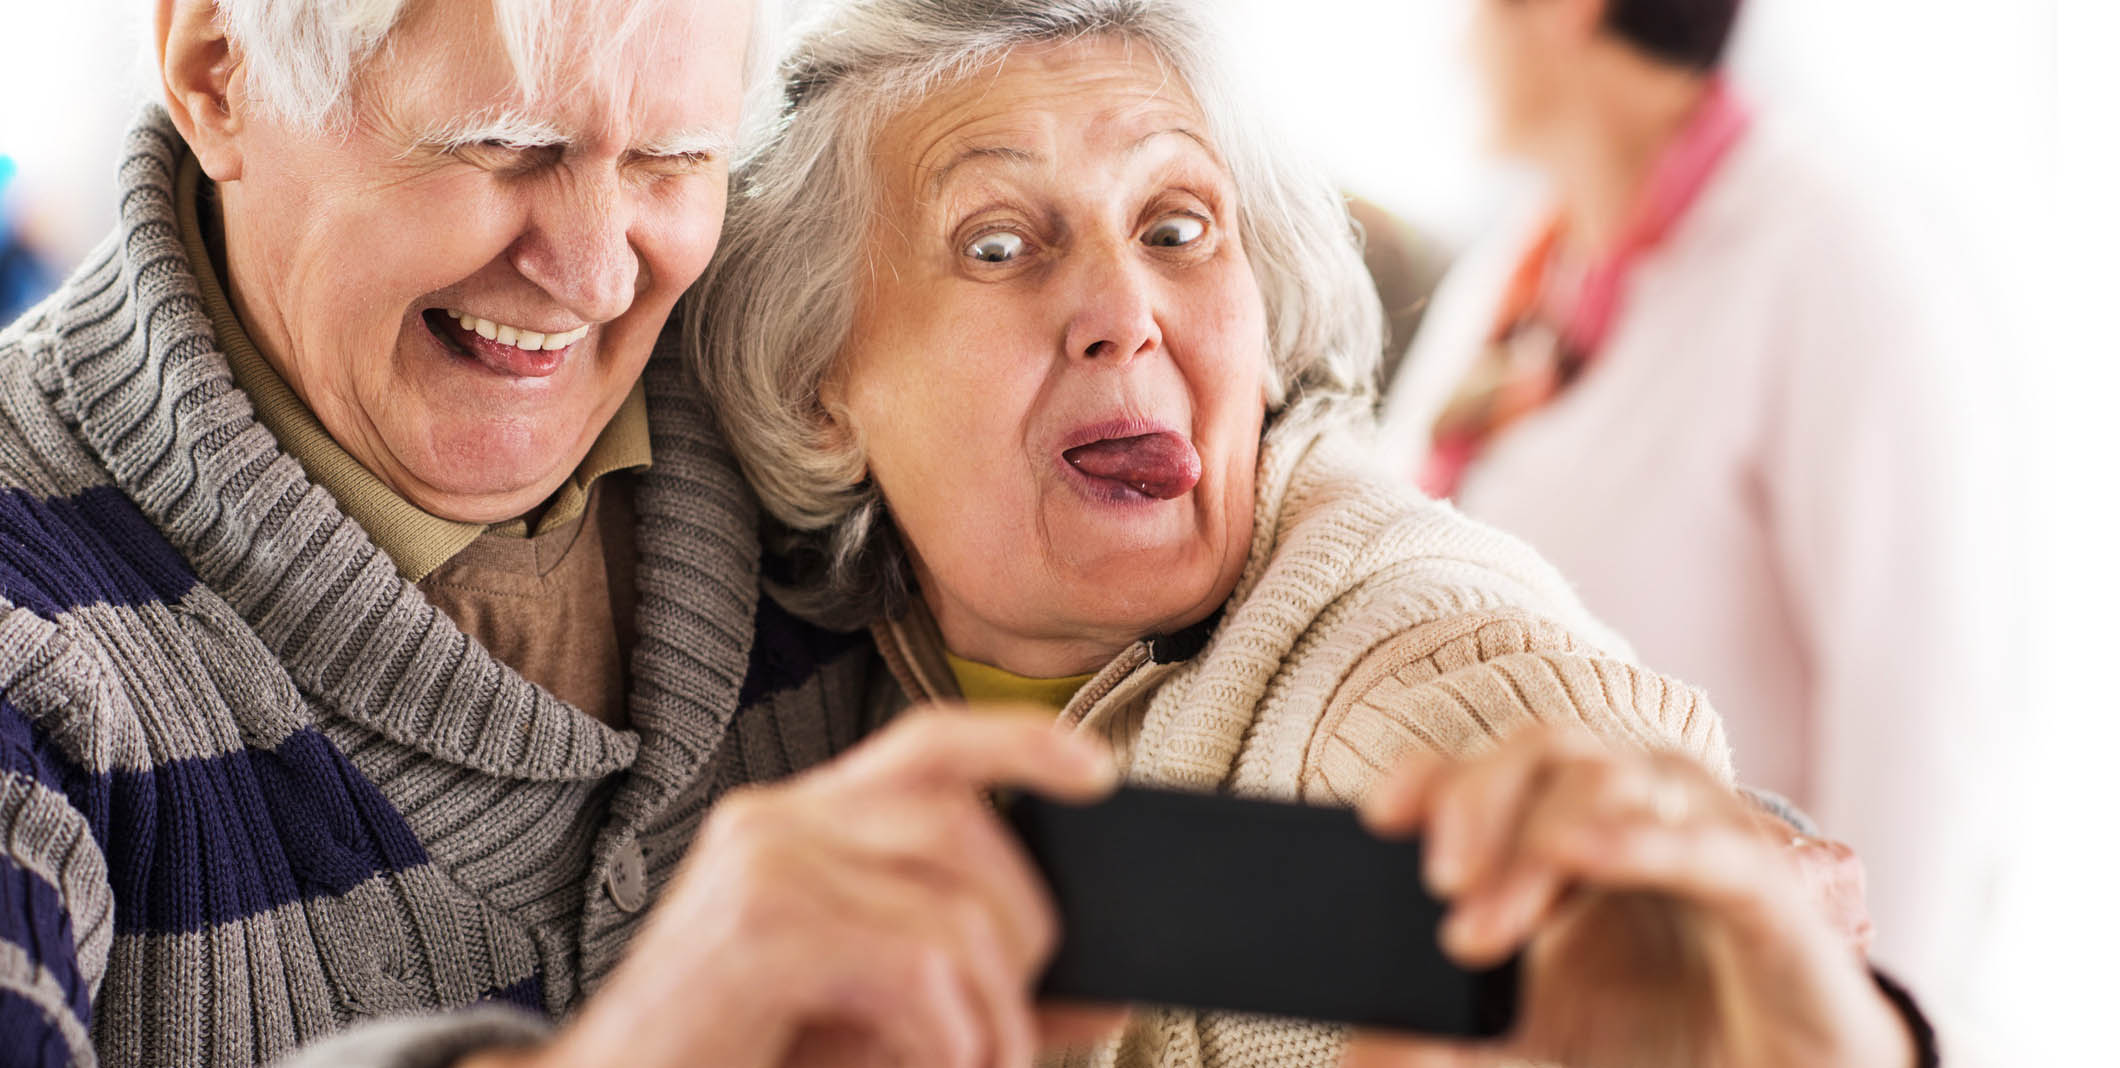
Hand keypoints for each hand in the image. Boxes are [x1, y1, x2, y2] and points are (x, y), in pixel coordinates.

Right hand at [467, 706, 1120, 1067]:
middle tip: (1009, 1034)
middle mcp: (774, 821)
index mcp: (798, 822)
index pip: (927, 743)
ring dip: (993, 1016)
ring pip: (955, 912)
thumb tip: (1101, 999)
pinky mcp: (759, 930)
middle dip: (1024, 935)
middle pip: (964, 828)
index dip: (1018, 741)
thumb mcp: (877, 1023)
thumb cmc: (746, 1056)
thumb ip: (977, 1001)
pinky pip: (919, 969)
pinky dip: (950, 1040)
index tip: (1099, 773)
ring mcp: (761, 864)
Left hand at [1341, 728, 1914, 1067]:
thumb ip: (1457, 1047)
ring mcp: (1702, 831)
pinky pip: (1703, 845)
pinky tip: (1583, 852)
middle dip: (1478, 804)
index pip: (1489, 768)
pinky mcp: (1767, 887)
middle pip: (1542, 750)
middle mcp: (1633, 805)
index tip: (1376, 818)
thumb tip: (1358, 1054)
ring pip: (1612, 778)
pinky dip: (1640, 840)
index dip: (1432, 776)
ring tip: (1483, 923)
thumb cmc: (1668, 1040)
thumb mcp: (1543, 1043)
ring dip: (1539, 839)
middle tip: (1436, 885)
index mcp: (1568, 826)